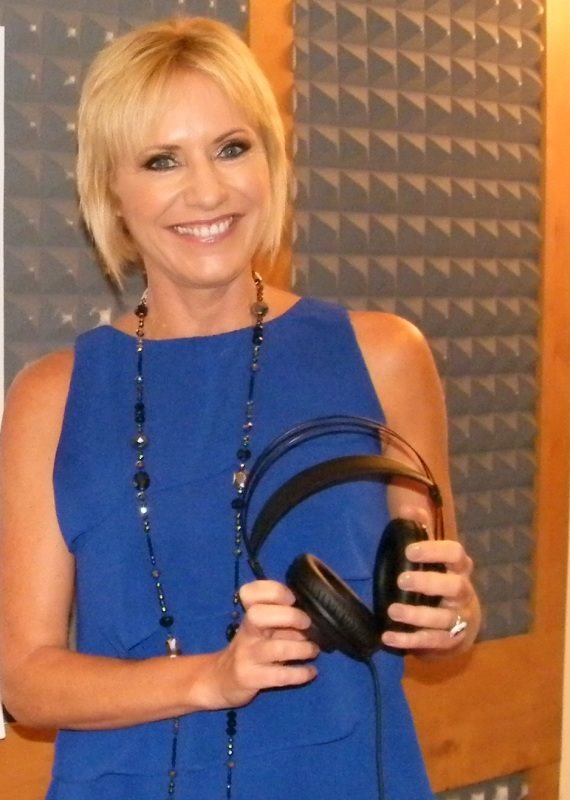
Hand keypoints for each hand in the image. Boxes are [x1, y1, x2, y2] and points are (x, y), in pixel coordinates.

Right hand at [205, 580, 318, 708]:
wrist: (222, 679)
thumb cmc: (251, 647)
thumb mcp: (260, 628)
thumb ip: (280, 617)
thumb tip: (313, 614)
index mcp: (249, 613)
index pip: (251, 592)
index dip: (274, 591)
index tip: (292, 598)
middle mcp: (246, 631)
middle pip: (258, 615)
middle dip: (289, 616)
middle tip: (307, 624)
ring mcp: (247, 654)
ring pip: (275, 648)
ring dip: (301, 648)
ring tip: (313, 650)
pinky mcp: (250, 678)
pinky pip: (279, 676)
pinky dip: (300, 673)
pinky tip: (311, 672)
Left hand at [380, 537, 478, 654]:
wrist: (463, 621)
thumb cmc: (442, 579)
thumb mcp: (433, 555)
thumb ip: (420, 530)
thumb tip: (407, 506)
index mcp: (459, 568)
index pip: (456, 554)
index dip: (435, 551)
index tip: (410, 550)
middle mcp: (463, 593)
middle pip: (454, 587)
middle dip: (429, 583)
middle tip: (401, 580)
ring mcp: (458, 620)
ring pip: (443, 620)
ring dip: (417, 616)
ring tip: (392, 612)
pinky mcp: (449, 642)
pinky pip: (431, 643)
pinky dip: (409, 642)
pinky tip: (388, 638)